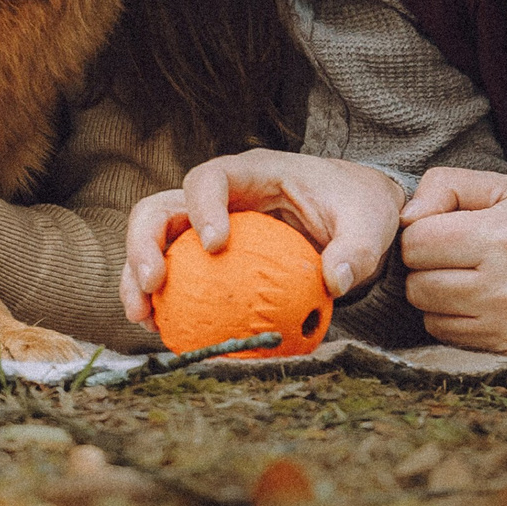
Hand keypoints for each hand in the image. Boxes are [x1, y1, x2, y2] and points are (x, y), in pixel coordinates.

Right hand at [121, 150, 405, 324]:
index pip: (211, 177)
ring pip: (154, 242)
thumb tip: (335, 282)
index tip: (214, 244)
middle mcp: (218, 196)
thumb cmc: (358, 208)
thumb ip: (357, 249)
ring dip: (137, 277)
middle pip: (160, 207)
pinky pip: (175, 275)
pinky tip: (165, 332)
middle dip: (144, 243)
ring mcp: (205, 224)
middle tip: (152, 286)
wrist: (354, 214)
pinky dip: (162, 301)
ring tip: (143, 317)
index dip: (202, 206)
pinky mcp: (205, 256)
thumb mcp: (370, 222)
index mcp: (252, 173)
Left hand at [398, 168, 506, 352]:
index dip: (420, 234)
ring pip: (431, 317)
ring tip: (469, 279)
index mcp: (501, 238)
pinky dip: (458, 323)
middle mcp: (504, 287)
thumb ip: (450, 185)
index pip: (415, 243)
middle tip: (453, 257)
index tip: (441, 231)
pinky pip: (456, 341)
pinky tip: (482, 304)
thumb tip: (407, 214)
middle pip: (417, 285)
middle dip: (425, 268)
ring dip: (438, 298)